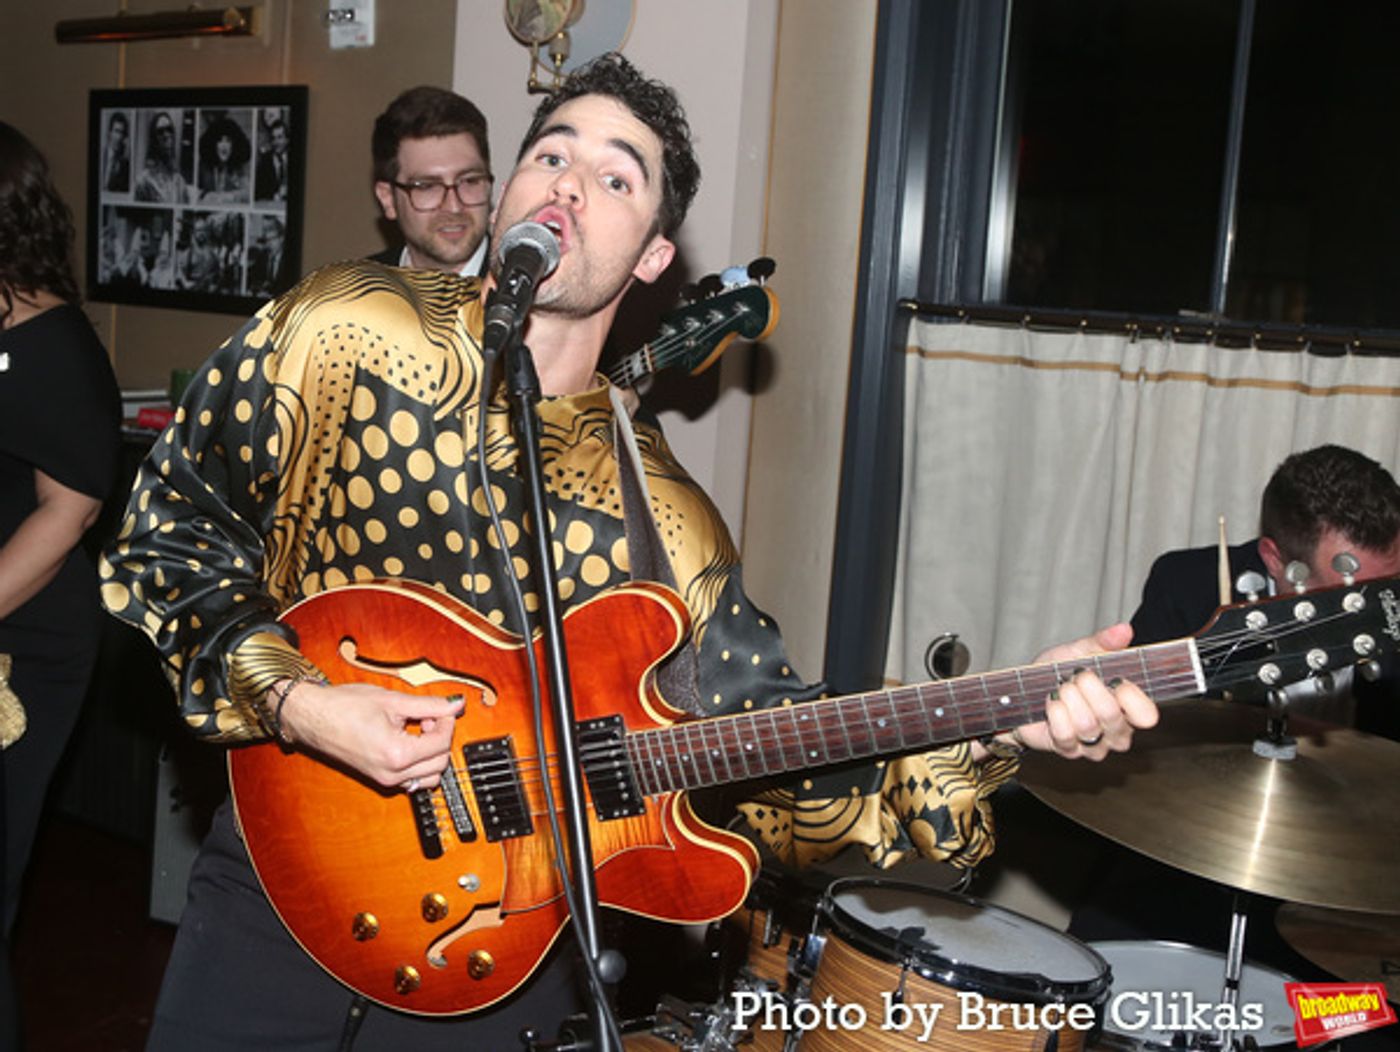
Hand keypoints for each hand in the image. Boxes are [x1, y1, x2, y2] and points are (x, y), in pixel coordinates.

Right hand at [277, 680, 462, 789]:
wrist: (312, 718)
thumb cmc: (343, 707)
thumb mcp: (393, 701)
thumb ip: (430, 705)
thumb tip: (456, 705)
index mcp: (397, 754)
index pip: (442, 743)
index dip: (447, 721)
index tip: (441, 709)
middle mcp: (393, 774)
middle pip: (440, 763)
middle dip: (440, 737)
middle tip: (428, 717)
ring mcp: (386, 780)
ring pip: (430, 775)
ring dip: (432, 753)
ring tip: (418, 728)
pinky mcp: (380, 779)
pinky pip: (413, 778)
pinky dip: (419, 762)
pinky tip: (407, 739)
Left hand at [1010, 624, 1158, 760]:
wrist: (1022, 692)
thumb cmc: (1057, 673)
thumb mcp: (1079, 651)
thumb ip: (1102, 643)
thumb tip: (1124, 630)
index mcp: (1128, 707)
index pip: (1147, 715)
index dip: (1132, 697)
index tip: (1115, 679)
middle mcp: (1116, 731)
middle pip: (1112, 716)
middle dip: (1089, 688)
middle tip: (1076, 676)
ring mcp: (1093, 745)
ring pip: (1087, 725)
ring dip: (1069, 699)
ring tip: (1061, 688)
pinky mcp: (1068, 750)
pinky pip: (1065, 734)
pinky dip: (1055, 712)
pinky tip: (1051, 702)